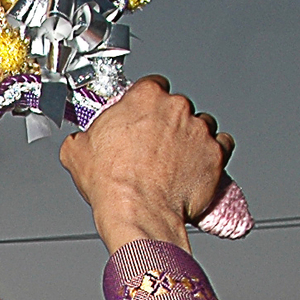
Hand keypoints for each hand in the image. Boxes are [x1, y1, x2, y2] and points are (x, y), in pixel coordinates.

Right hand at [57, 76, 235, 253]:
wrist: (139, 214)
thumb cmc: (114, 184)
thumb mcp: (77, 153)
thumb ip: (84, 136)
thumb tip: (81, 141)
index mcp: (145, 97)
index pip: (152, 85)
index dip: (146, 103)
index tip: (142, 116)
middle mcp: (176, 107)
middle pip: (178, 105)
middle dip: (168, 122)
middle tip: (155, 145)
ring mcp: (200, 129)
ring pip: (202, 123)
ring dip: (191, 137)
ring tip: (176, 159)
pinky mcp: (216, 153)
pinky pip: (222, 145)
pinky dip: (212, 153)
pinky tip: (197, 165)